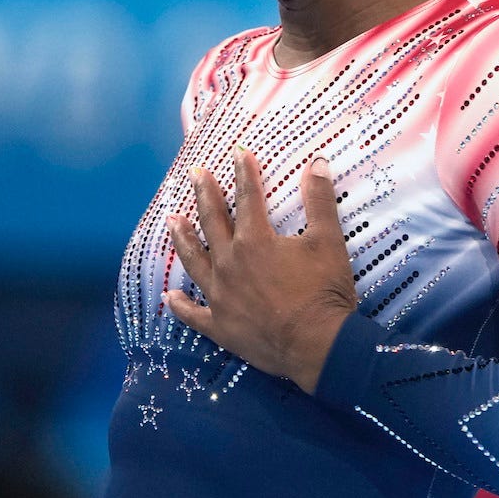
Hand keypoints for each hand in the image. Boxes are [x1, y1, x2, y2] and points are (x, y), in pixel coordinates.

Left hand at [163, 146, 357, 393]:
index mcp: (254, 240)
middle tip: (195, 174)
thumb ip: (320, 201)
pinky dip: (180, 306)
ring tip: (171, 220)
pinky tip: (170, 296)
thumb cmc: (324, 291)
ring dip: (182, 239)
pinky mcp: (219, 326)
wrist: (319, 345)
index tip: (238, 152)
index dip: (243, 172)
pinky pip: (193, 314)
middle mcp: (229, 263)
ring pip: (193, 261)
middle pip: (212, 222)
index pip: (247, 198)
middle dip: (204, 194)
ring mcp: (220, 296)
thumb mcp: (328, 241)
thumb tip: (318, 162)